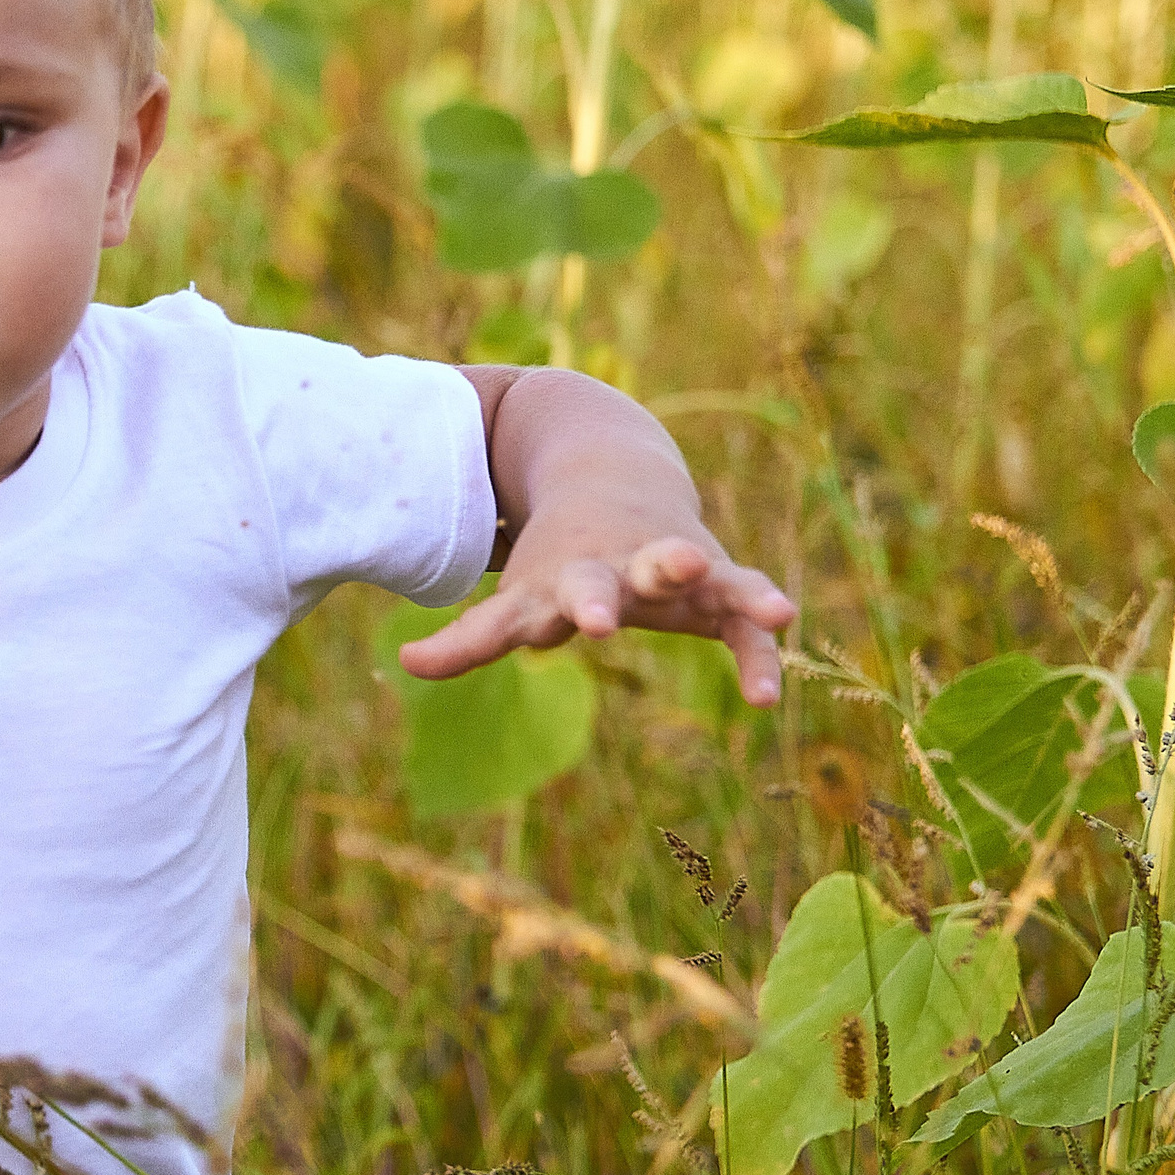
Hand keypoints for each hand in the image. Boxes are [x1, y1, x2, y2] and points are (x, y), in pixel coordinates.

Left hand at [397, 528, 793, 703]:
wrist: (617, 476)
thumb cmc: (564, 560)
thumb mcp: (521, 598)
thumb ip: (471, 638)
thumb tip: (406, 663)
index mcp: (556, 578)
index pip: (528, 606)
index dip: (528, 622)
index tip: (560, 628)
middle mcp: (612, 568)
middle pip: (602, 581)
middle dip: (598, 598)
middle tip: (598, 619)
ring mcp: (668, 570)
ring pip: (686, 575)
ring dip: (705, 586)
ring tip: (766, 608)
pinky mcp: (713, 584)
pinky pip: (741, 624)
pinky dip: (758, 653)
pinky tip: (768, 698)